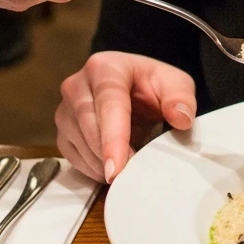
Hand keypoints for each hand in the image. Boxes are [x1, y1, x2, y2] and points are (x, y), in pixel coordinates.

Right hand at [56, 51, 196, 181]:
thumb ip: (181, 98)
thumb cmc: (152, 85)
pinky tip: (111, 169)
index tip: (117, 165)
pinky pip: (71, 155)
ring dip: (100, 162)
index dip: (113, 137)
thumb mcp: (175, 84)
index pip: (108, 103)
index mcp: (105, 67)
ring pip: (77, 142)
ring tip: (126, 169)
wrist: (135, 87)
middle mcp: (78, 85)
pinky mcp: (62, 130)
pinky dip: (91, 168)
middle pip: (87, 124)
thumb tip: (181, 118)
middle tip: (126, 176)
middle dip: (106, 153)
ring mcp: (65, 108)